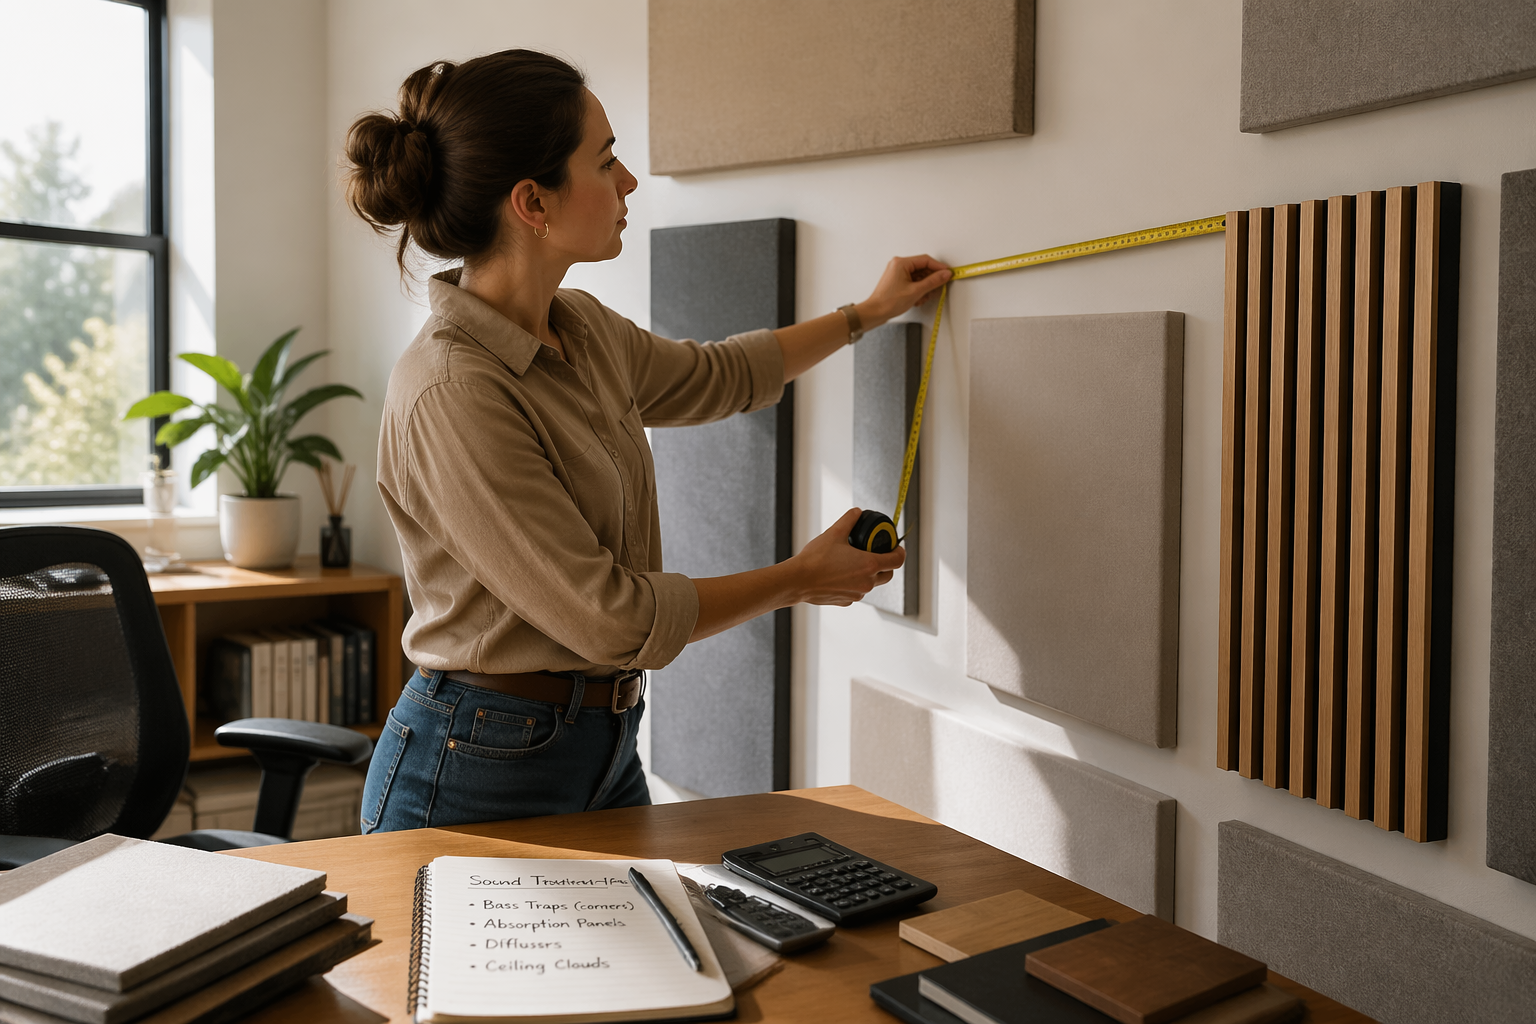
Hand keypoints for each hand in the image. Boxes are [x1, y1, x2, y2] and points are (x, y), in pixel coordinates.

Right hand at [788, 508, 905, 605]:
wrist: (797, 581)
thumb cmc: (815, 559)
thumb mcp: (834, 533)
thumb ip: (849, 520)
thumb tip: (857, 512)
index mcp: (869, 565)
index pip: (897, 560)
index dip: (900, 552)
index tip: (896, 547)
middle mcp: (867, 583)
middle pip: (888, 575)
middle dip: (886, 564)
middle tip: (877, 554)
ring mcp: (857, 594)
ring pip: (871, 584)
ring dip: (869, 574)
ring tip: (854, 562)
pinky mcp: (846, 601)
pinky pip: (857, 591)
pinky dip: (854, 583)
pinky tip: (840, 574)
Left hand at [860, 255, 951, 328]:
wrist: (875, 313)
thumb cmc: (888, 302)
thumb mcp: (916, 291)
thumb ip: (933, 281)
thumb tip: (945, 274)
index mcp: (901, 263)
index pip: (926, 260)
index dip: (939, 267)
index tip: (948, 273)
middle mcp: (898, 265)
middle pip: (923, 268)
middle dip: (931, 280)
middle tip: (938, 288)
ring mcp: (898, 273)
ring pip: (919, 276)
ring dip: (925, 287)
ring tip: (924, 297)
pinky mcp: (898, 281)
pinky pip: (913, 282)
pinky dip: (918, 289)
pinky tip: (918, 299)